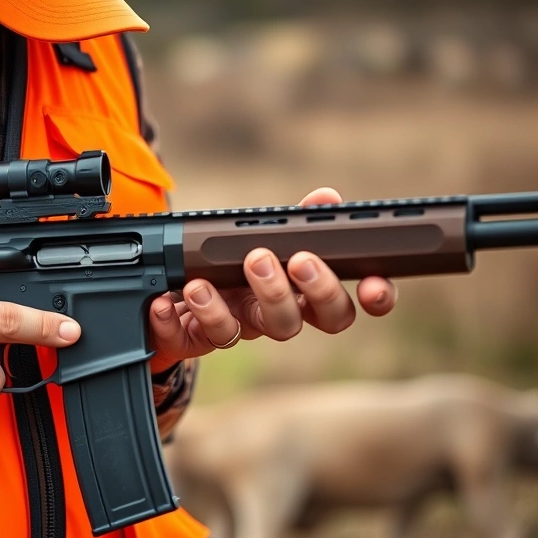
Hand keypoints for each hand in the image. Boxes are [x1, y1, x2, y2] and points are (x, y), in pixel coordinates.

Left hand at [147, 188, 396, 372]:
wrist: (175, 289)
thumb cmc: (233, 262)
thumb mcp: (263, 236)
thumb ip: (296, 222)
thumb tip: (327, 198)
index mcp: (296, 293)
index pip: (344, 306)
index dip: (370, 301)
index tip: (373, 286)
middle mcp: (271, 315)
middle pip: (296, 321)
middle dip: (288, 292)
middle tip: (273, 260)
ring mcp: (235, 328)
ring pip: (243, 332)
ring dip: (225, 307)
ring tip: (206, 282)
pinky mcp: (194, 339)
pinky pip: (188, 337)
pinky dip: (173, 319)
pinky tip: (164, 300)